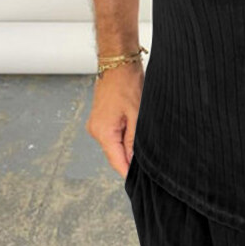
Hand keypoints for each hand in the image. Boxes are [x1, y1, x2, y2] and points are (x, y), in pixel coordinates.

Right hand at [84, 62, 143, 179]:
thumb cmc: (127, 84)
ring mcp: (96, 124)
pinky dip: (123, 136)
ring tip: (144, 143)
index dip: (128, 172)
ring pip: (114, 144)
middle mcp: (95, 130)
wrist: (118, 63)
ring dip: (127, 146)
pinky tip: (135, 132)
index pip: (116, 161)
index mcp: (103, 132)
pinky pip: (113, 134)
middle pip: (114, 154)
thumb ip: (134, 140)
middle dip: (130, 159)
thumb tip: (133, 161)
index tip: (140, 182)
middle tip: (149, 164)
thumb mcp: (137, 115)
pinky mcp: (100, 118)